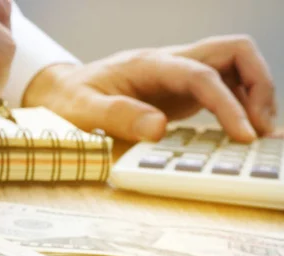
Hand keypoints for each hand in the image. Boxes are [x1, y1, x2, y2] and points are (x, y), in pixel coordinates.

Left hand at [23, 35, 277, 141]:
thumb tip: (158, 129)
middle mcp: (171, 63)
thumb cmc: (70, 99)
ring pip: (234, 67)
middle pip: (234, 52)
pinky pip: (223, 88)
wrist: (63, 91)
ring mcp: (178, 76)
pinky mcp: (180, 92)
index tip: (243, 134)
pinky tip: (240, 132)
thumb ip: (116, 116)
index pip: (202, 74)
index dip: (228, 103)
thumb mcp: (82, 110)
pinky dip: (239, 106)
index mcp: (150, 65)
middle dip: (258, 85)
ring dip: (254, 95)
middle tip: (260, 129)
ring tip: (257, 134)